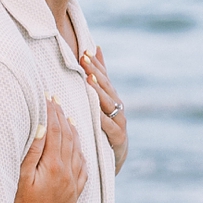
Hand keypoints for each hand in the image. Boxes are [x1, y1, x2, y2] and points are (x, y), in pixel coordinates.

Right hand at [10, 96, 87, 202]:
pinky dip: (80, 152)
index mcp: (53, 168)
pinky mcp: (74, 195)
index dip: (52, 112)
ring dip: (73, 132)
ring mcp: (73, 186)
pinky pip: (83, 168)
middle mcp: (68, 175)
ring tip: (67, 116)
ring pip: (78, 151)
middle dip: (62, 117)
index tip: (47, 97)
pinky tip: (76, 145)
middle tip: (56, 100)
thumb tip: (43, 127)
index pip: (55, 132)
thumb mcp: (20, 176)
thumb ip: (33, 151)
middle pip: (68, 138)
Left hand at [80, 47, 127, 172]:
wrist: (116, 155)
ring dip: (99, 91)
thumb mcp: (102, 99)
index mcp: (111, 97)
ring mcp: (119, 121)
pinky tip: (95, 112)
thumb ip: (100, 75)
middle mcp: (117, 106)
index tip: (84, 52)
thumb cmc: (106, 124)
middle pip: (105, 87)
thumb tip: (95, 48)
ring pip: (108, 104)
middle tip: (84, 59)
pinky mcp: (118, 137)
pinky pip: (109, 127)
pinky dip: (102, 119)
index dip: (95, 64)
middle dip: (95, 72)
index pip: (103, 77)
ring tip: (89, 79)